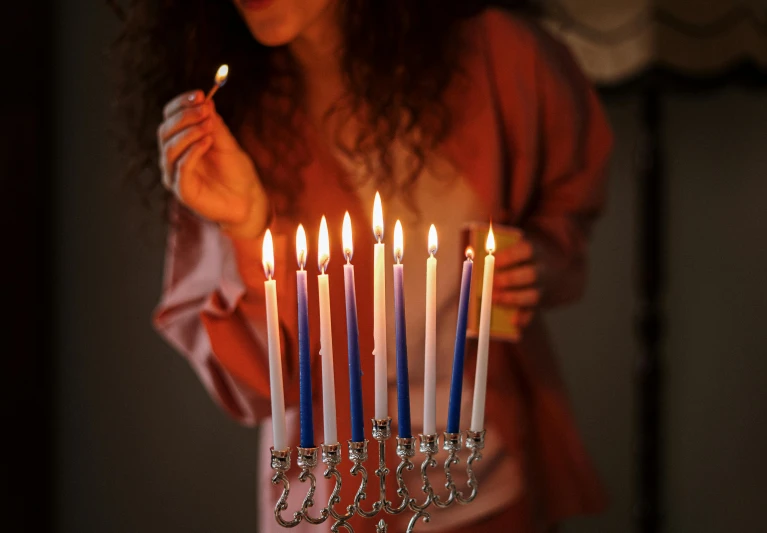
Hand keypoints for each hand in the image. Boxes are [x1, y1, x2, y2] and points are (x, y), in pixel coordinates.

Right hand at [157, 90, 268, 238]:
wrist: (248, 201)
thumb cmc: (236, 173)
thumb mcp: (227, 143)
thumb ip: (214, 124)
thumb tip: (205, 100)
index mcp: (181, 143)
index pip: (170, 118)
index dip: (181, 104)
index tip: (199, 94)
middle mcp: (173, 158)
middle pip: (165, 131)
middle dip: (184, 117)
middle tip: (205, 110)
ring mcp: (175, 175)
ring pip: (170, 148)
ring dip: (189, 133)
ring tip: (208, 126)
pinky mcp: (183, 191)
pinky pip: (181, 168)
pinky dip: (192, 151)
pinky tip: (207, 142)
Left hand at [492, 235, 540, 331]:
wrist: (549, 275)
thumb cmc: (522, 260)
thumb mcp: (517, 250)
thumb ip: (499, 254)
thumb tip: (472, 257)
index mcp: (535, 251)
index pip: (526, 250)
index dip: (509, 256)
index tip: (493, 261)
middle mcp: (543, 270)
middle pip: (531, 275)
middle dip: (509, 280)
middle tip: (491, 283)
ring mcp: (545, 289)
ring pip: (534, 296)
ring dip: (512, 298)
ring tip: (494, 299)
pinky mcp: (542, 305)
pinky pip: (533, 314)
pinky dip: (523, 319)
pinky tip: (513, 322)